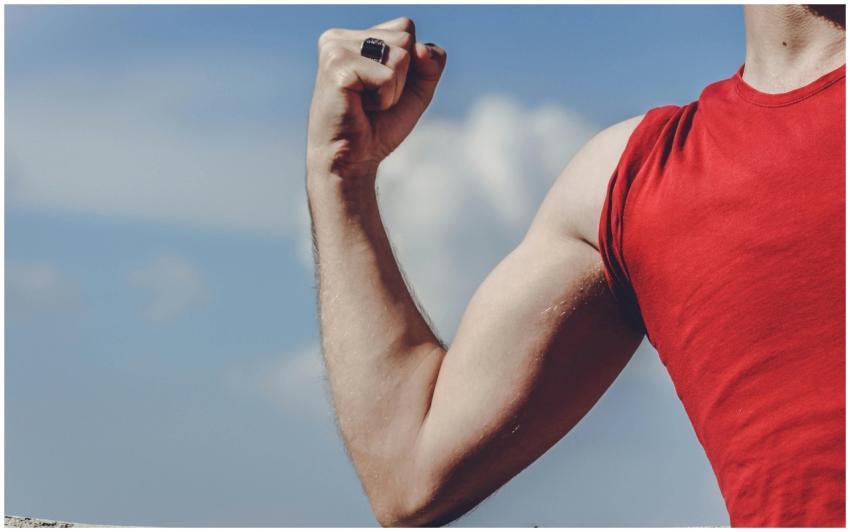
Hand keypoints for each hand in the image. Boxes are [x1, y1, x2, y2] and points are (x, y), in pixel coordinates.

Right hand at [306, 17, 446, 181]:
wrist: (351, 161)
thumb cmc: (378, 126)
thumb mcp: (416, 89)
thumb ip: (430, 62)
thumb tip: (421, 48)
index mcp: (353, 37)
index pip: (406, 27)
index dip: (410, 64)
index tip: (382, 88)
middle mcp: (339, 37)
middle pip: (406, 37)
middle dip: (403, 77)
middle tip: (374, 99)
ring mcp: (335, 49)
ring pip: (401, 55)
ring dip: (394, 90)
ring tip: (368, 104)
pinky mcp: (337, 67)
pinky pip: (388, 77)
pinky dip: (385, 100)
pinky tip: (361, 108)